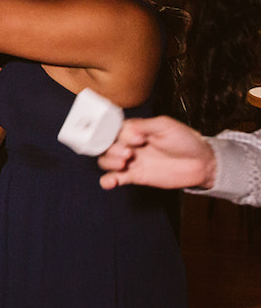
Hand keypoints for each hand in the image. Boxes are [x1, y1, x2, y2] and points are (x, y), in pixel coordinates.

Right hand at [98, 116, 216, 191]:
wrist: (201, 163)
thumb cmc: (185, 140)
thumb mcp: (165, 125)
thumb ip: (144, 125)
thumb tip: (127, 129)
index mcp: (134, 130)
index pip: (113, 129)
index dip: (118, 134)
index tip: (134, 139)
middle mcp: (129, 144)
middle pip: (105, 145)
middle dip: (112, 149)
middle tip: (129, 153)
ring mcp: (131, 161)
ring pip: (106, 161)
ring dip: (109, 162)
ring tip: (124, 163)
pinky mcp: (136, 176)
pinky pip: (116, 178)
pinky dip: (108, 181)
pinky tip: (111, 182)